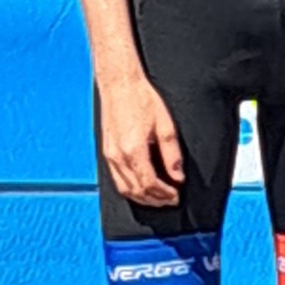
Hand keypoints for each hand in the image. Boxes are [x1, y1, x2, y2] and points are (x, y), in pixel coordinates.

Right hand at [99, 65, 185, 207]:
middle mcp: (119, 156)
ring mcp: (110, 155)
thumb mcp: (165, 125)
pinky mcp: (106, 152)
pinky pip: (116, 179)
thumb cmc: (140, 98)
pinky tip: (141, 187)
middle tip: (170, 200)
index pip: (150, 184)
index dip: (165, 194)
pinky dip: (130, 189)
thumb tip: (177, 176)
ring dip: (142, 198)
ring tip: (157, 198)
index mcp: (134, 150)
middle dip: (155, 200)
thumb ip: (172, 154)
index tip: (176, 195)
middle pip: (137, 191)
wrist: (119, 84)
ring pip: (124, 189)